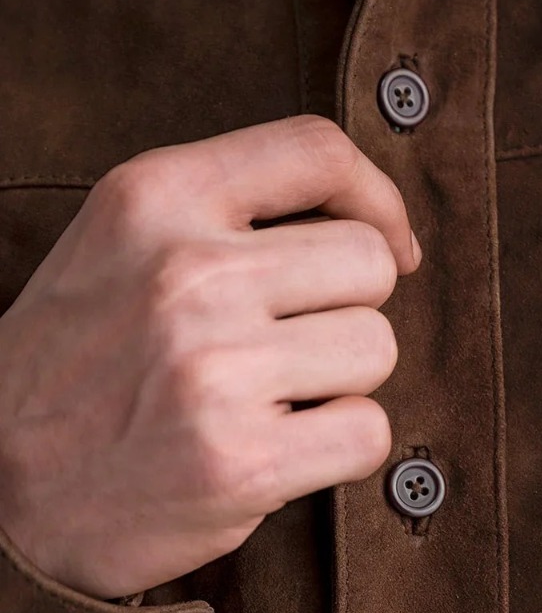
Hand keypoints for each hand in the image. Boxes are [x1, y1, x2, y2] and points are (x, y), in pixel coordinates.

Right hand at [0, 114, 418, 599]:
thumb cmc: (78, 366)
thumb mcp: (123, 246)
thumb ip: (230, 215)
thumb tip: (380, 227)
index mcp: (153, 198)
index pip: (317, 150)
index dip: (379, 198)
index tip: (391, 246)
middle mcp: (186, 274)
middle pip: (369, 264)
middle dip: (347, 311)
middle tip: (286, 349)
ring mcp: (215, 370)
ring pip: (378, 349)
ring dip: (343, 383)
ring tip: (270, 400)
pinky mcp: (242, 462)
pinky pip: (370, 433)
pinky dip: (339, 449)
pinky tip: (277, 451)